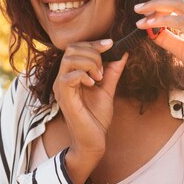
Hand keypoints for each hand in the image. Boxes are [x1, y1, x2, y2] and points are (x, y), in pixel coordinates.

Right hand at [52, 39, 127, 183]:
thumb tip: (122, 52)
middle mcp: (62, 78)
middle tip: (103, 69)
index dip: (93, 43)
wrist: (93, 140)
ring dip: (90, 63)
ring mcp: (61, 88)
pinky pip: (68, 76)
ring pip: (70, 59)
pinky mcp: (64, 97)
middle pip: (71, 48)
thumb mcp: (107, 89)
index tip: (111, 44)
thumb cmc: (96, 118)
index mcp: (71, 74)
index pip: (76, 47)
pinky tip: (92, 84)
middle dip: (92, 52)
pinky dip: (83, 75)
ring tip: (99, 78)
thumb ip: (112, 71)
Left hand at [134, 0, 183, 129]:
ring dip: (155, 9)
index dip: (163, 0)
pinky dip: (161, 21)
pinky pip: (179, 21)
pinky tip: (149, 26)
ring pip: (178, 4)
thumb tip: (151, 31)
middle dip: (155, 1)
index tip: (146, 10)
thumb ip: (170, 39)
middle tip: (138, 9)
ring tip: (140, 17)